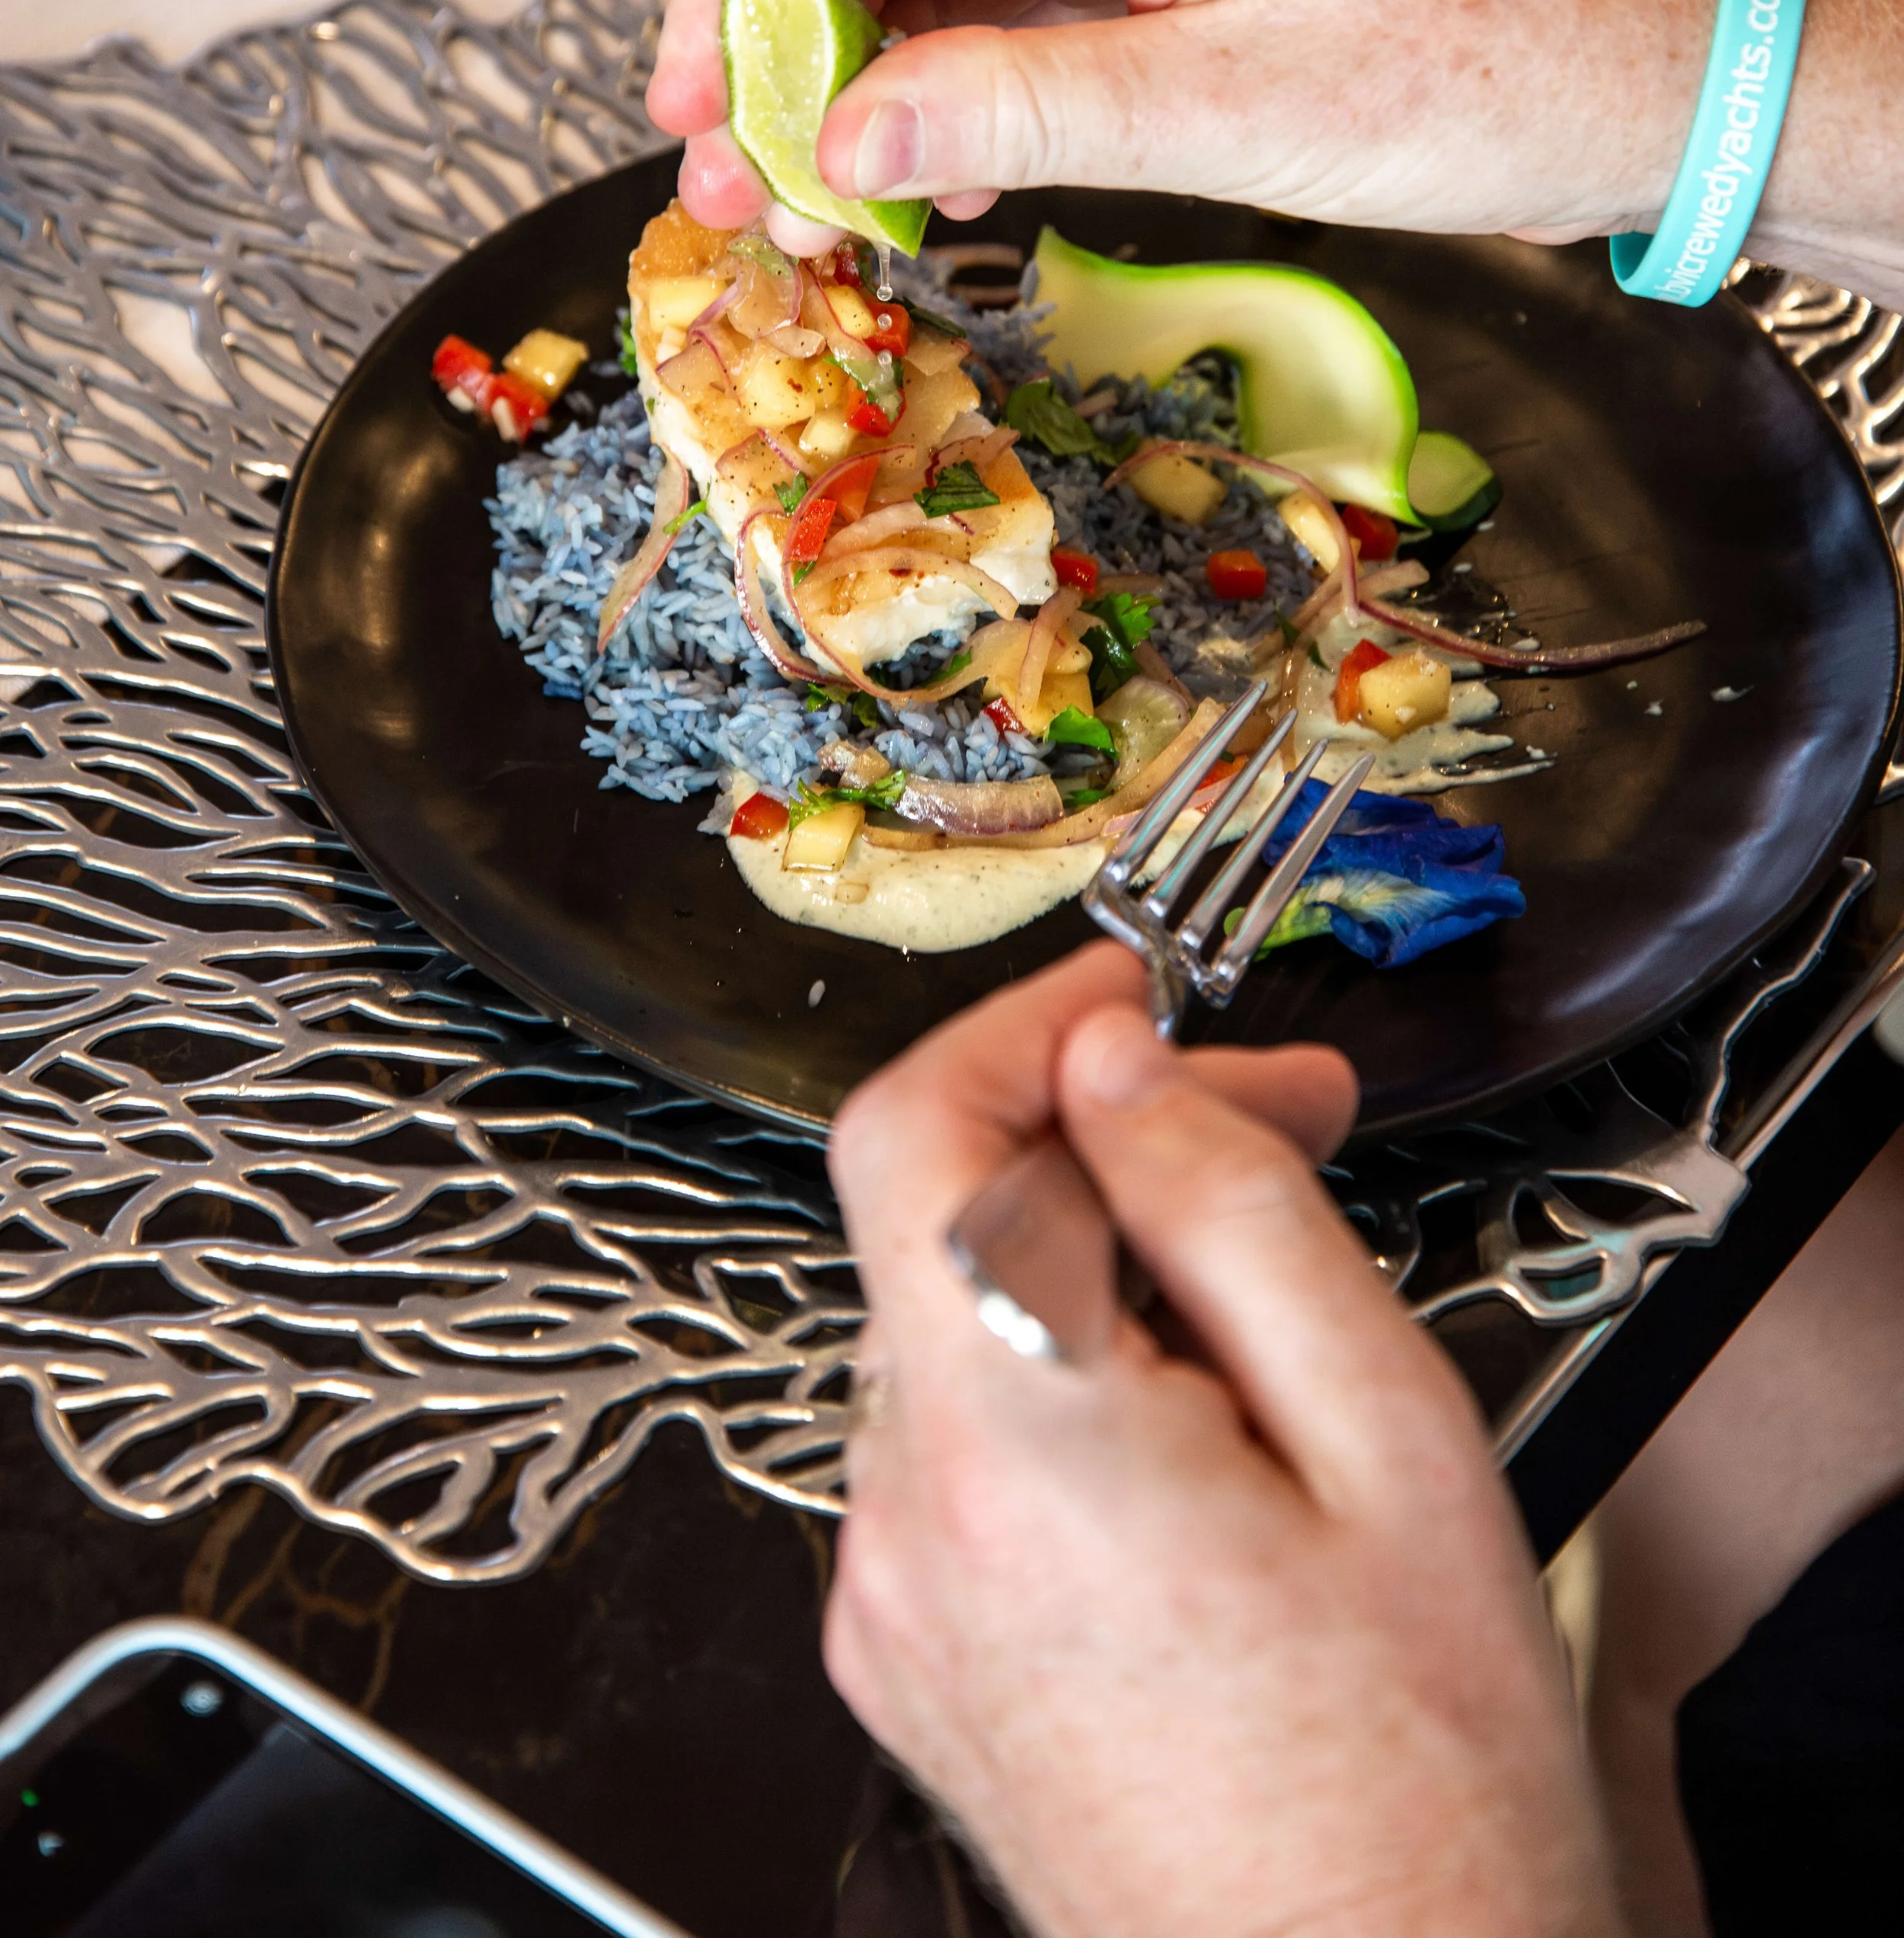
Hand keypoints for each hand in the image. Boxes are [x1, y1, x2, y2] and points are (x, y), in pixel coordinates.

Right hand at [647, 0, 1718, 257]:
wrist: (1673, 60)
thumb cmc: (1495, 58)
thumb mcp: (1231, 106)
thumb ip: (1013, 115)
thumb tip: (834, 146)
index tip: (679, 97)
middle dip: (786, 44)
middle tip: (728, 191)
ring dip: (869, 77)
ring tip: (811, 215)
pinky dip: (966, 84)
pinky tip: (933, 183)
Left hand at [826, 943, 1622, 1937]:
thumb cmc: (1417, 1799)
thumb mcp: (1387, 1440)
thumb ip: (1234, 1208)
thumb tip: (1122, 1060)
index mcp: (1015, 1443)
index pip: (910, 1130)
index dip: (1021, 1020)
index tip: (1130, 994)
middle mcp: (905, 1522)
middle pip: (952, 1226)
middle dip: (1113, 1145)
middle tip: (1288, 1127)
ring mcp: (890, 1604)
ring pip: (964, 1331)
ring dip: (1102, 1273)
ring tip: (1277, 1329)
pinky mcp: (909, 1661)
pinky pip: (963, 1451)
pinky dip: (1067, 1390)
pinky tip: (1209, 1442)